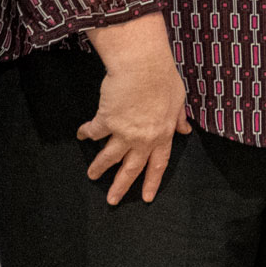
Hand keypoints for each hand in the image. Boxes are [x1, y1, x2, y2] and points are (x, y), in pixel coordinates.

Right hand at [80, 12, 192, 205]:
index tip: (147, 197)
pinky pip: (94, 132)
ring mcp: (124, 132)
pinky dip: (86, 133)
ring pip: (110, 157)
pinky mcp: (106, 120)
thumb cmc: (163, 77)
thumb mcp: (178, 99)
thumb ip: (178, 118)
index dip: (152, 181)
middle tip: (112, 201)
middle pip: (132, 169)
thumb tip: (184, 130)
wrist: (143, 65)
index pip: (158, 164)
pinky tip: (81, 134)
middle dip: (121, 186)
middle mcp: (144, 138)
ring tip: (91, 174)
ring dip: (99, 167)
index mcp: (163, 134)